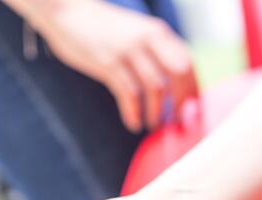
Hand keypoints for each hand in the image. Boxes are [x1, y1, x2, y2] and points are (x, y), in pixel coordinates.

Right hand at [16, 0, 197, 131]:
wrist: (68, 12)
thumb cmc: (103, 28)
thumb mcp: (136, 31)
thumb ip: (155, 49)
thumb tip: (174, 78)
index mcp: (157, 31)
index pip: (187, 62)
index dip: (193, 88)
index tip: (192, 108)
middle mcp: (147, 39)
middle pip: (177, 74)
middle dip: (181, 102)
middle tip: (176, 121)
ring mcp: (128, 51)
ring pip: (155, 88)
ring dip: (156, 112)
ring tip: (152, 126)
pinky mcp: (108, 63)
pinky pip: (128, 94)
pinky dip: (133, 113)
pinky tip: (133, 124)